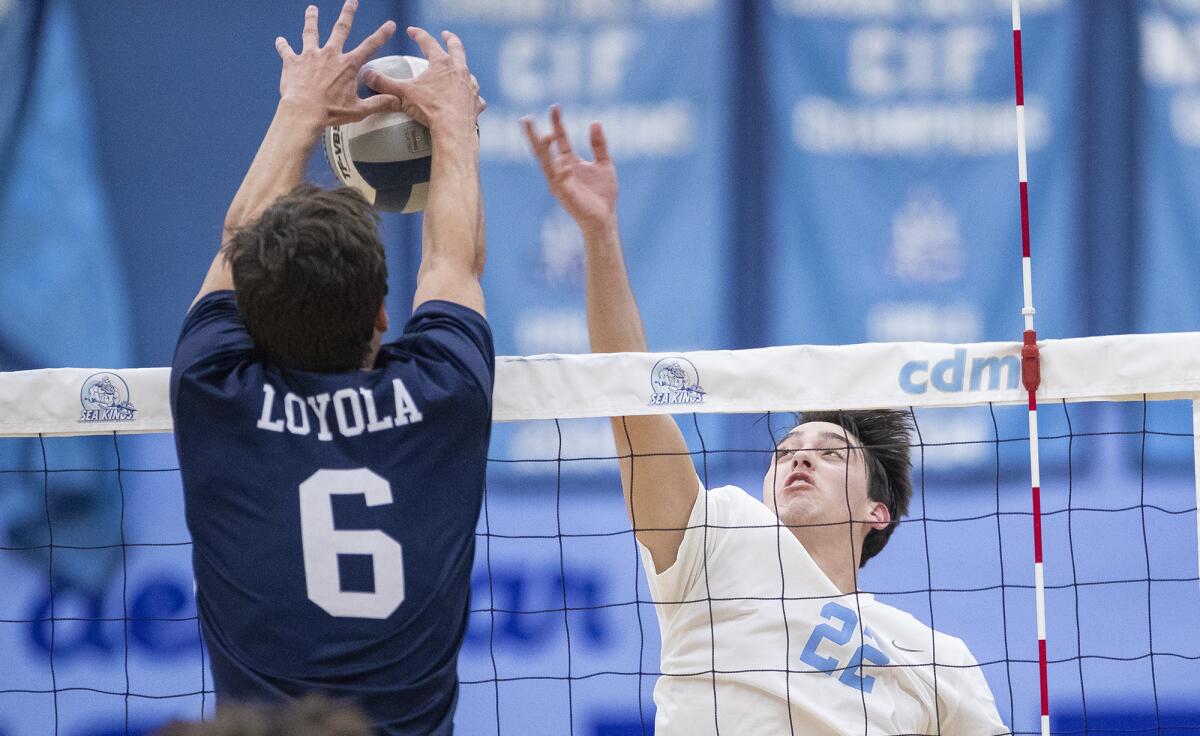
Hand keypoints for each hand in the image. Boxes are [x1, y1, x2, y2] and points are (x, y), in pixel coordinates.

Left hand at [274, 1, 399, 126]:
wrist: (303, 112)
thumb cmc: (330, 112)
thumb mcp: (359, 110)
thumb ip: (379, 103)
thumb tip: (397, 101)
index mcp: (347, 65)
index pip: (370, 46)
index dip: (381, 35)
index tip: (389, 25)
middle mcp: (330, 55)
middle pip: (340, 29)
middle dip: (347, 13)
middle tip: (351, 1)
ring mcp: (310, 56)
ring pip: (311, 32)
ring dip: (312, 19)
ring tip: (312, 9)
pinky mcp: (293, 62)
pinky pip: (286, 50)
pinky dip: (283, 45)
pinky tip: (280, 40)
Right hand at [363, 27, 483, 134]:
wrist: (453, 129)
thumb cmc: (430, 108)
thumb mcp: (403, 93)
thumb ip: (385, 83)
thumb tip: (367, 75)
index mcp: (441, 63)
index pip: (428, 42)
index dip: (418, 35)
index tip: (412, 31)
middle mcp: (459, 70)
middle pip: (456, 48)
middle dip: (450, 39)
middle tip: (446, 35)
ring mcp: (470, 86)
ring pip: (468, 72)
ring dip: (462, 69)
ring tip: (458, 70)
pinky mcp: (476, 102)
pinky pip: (475, 96)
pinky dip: (471, 96)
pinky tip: (469, 99)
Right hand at [523, 106, 616, 236]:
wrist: (605, 218)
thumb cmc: (603, 194)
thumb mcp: (604, 163)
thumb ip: (599, 144)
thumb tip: (595, 122)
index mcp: (569, 162)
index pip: (560, 139)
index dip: (557, 123)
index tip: (555, 107)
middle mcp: (560, 171)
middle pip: (544, 150)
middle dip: (535, 135)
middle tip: (525, 119)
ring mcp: (560, 183)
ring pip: (546, 164)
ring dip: (541, 151)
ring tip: (539, 135)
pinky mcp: (565, 195)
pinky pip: (560, 182)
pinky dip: (562, 173)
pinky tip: (565, 164)